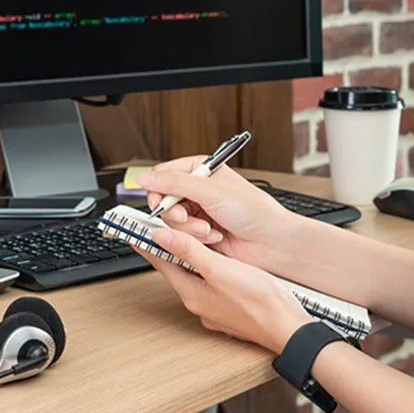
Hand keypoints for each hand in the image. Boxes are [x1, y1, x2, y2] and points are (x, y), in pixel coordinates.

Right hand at [137, 157, 296, 268]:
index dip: (158, 189)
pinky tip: (215, 237)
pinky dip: (196, 239)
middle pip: (164, 201)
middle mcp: (197, 190)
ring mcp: (198, 212)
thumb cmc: (252, 210)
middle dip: (177, 213)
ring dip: (190, 228)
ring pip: (171, 221)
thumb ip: (174, 183)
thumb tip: (143, 177)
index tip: (161, 201)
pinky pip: (182, 237)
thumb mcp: (210, 191)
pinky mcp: (200, 234)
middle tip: (188, 216)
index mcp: (201, 171)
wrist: (270, 242)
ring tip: (210, 229)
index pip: (164, 175)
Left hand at [142, 226, 311, 352]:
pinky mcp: (229, 307)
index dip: (149, 244)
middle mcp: (199, 302)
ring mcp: (214, 306)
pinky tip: (216, 259)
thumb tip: (161, 237)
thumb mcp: (219, 270)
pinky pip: (210, 282)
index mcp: (192, 293)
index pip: (162, 263)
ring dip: (190, 256)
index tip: (137, 230)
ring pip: (195, 275)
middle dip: (170, 248)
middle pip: (177, 269)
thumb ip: (190, 252)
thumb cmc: (258, 301)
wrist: (287, 327)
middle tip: (160, 228)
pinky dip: (208, 266)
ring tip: (187, 238)